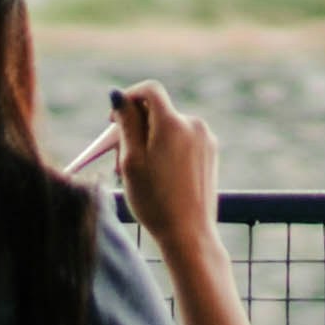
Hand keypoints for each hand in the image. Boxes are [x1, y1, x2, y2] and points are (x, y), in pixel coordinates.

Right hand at [108, 80, 219, 258]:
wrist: (189, 234)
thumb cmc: (155, 200)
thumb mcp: (131, 161)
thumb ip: (126, 123)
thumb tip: (118, 95)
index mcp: (172, 123)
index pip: (150, 90)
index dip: (128, 98)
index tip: (114, 118)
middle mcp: (193, 125)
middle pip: (158, 111)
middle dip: (135, 126)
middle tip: (118, 155)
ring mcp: (205, 140)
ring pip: (169, 127)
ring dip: (149, 140)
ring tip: (136, 173)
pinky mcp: (210, 154)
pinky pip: (183, 140)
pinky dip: (166, 149)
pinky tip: (156, 176)